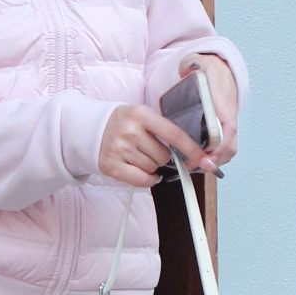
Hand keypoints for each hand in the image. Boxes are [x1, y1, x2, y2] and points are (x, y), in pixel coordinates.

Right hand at [98, 102, 215, 187]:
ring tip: (139, 156)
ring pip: (153, 168)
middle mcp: (130, 131)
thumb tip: (191, 153)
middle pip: (163, 156)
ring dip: (152, 167)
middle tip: (150, 150)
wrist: (91, 129)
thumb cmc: (123, 123)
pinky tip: (141, 171)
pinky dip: (147, 179)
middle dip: (163, 158)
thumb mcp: (142, 116)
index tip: (204, 159)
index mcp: (141, 114)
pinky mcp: (111, 166)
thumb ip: (163, 129)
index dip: (192, 149)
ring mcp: (119, 149)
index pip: (174, 134)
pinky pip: (141, 180)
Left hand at [182, 55, 239, 163]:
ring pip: (230, 148)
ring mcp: (230, 121)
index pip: (228, 127)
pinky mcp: (227, 126)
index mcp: (223, 100)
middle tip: (197, 166)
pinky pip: (227, 146)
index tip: (208, 156)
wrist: (222, 67)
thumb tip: (185, 70)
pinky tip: (203, 158)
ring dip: (217, 160)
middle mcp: (229, 113)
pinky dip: (217, 155)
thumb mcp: (198, 61)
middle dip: (216, 159)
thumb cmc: (208, 67)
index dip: (220, 145)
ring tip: (197, 165)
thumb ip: (190, 64)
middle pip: (231, 144)